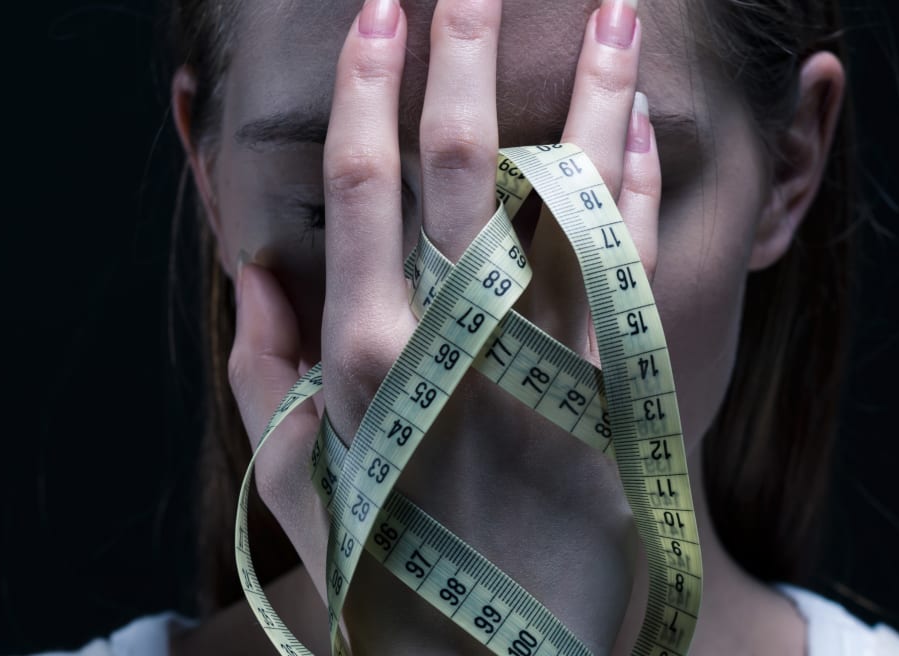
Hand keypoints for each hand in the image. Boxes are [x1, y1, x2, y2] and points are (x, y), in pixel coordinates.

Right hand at [228, 0, 661, 652]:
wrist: (501, 646)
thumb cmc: (389, 559)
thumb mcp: (296, 481)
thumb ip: (260, 373)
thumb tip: (254, 267)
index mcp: (362, 347)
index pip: (361, 176)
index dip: (368, 81)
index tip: (382, 7)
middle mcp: (451, 335)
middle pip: (462, 159)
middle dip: (465, 51)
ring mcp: (542, 356)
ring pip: (569, 194)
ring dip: (590, 88)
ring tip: (612, 6)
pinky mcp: (616, 387)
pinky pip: (634, 265)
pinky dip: (642, 188)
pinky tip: (644, 124)